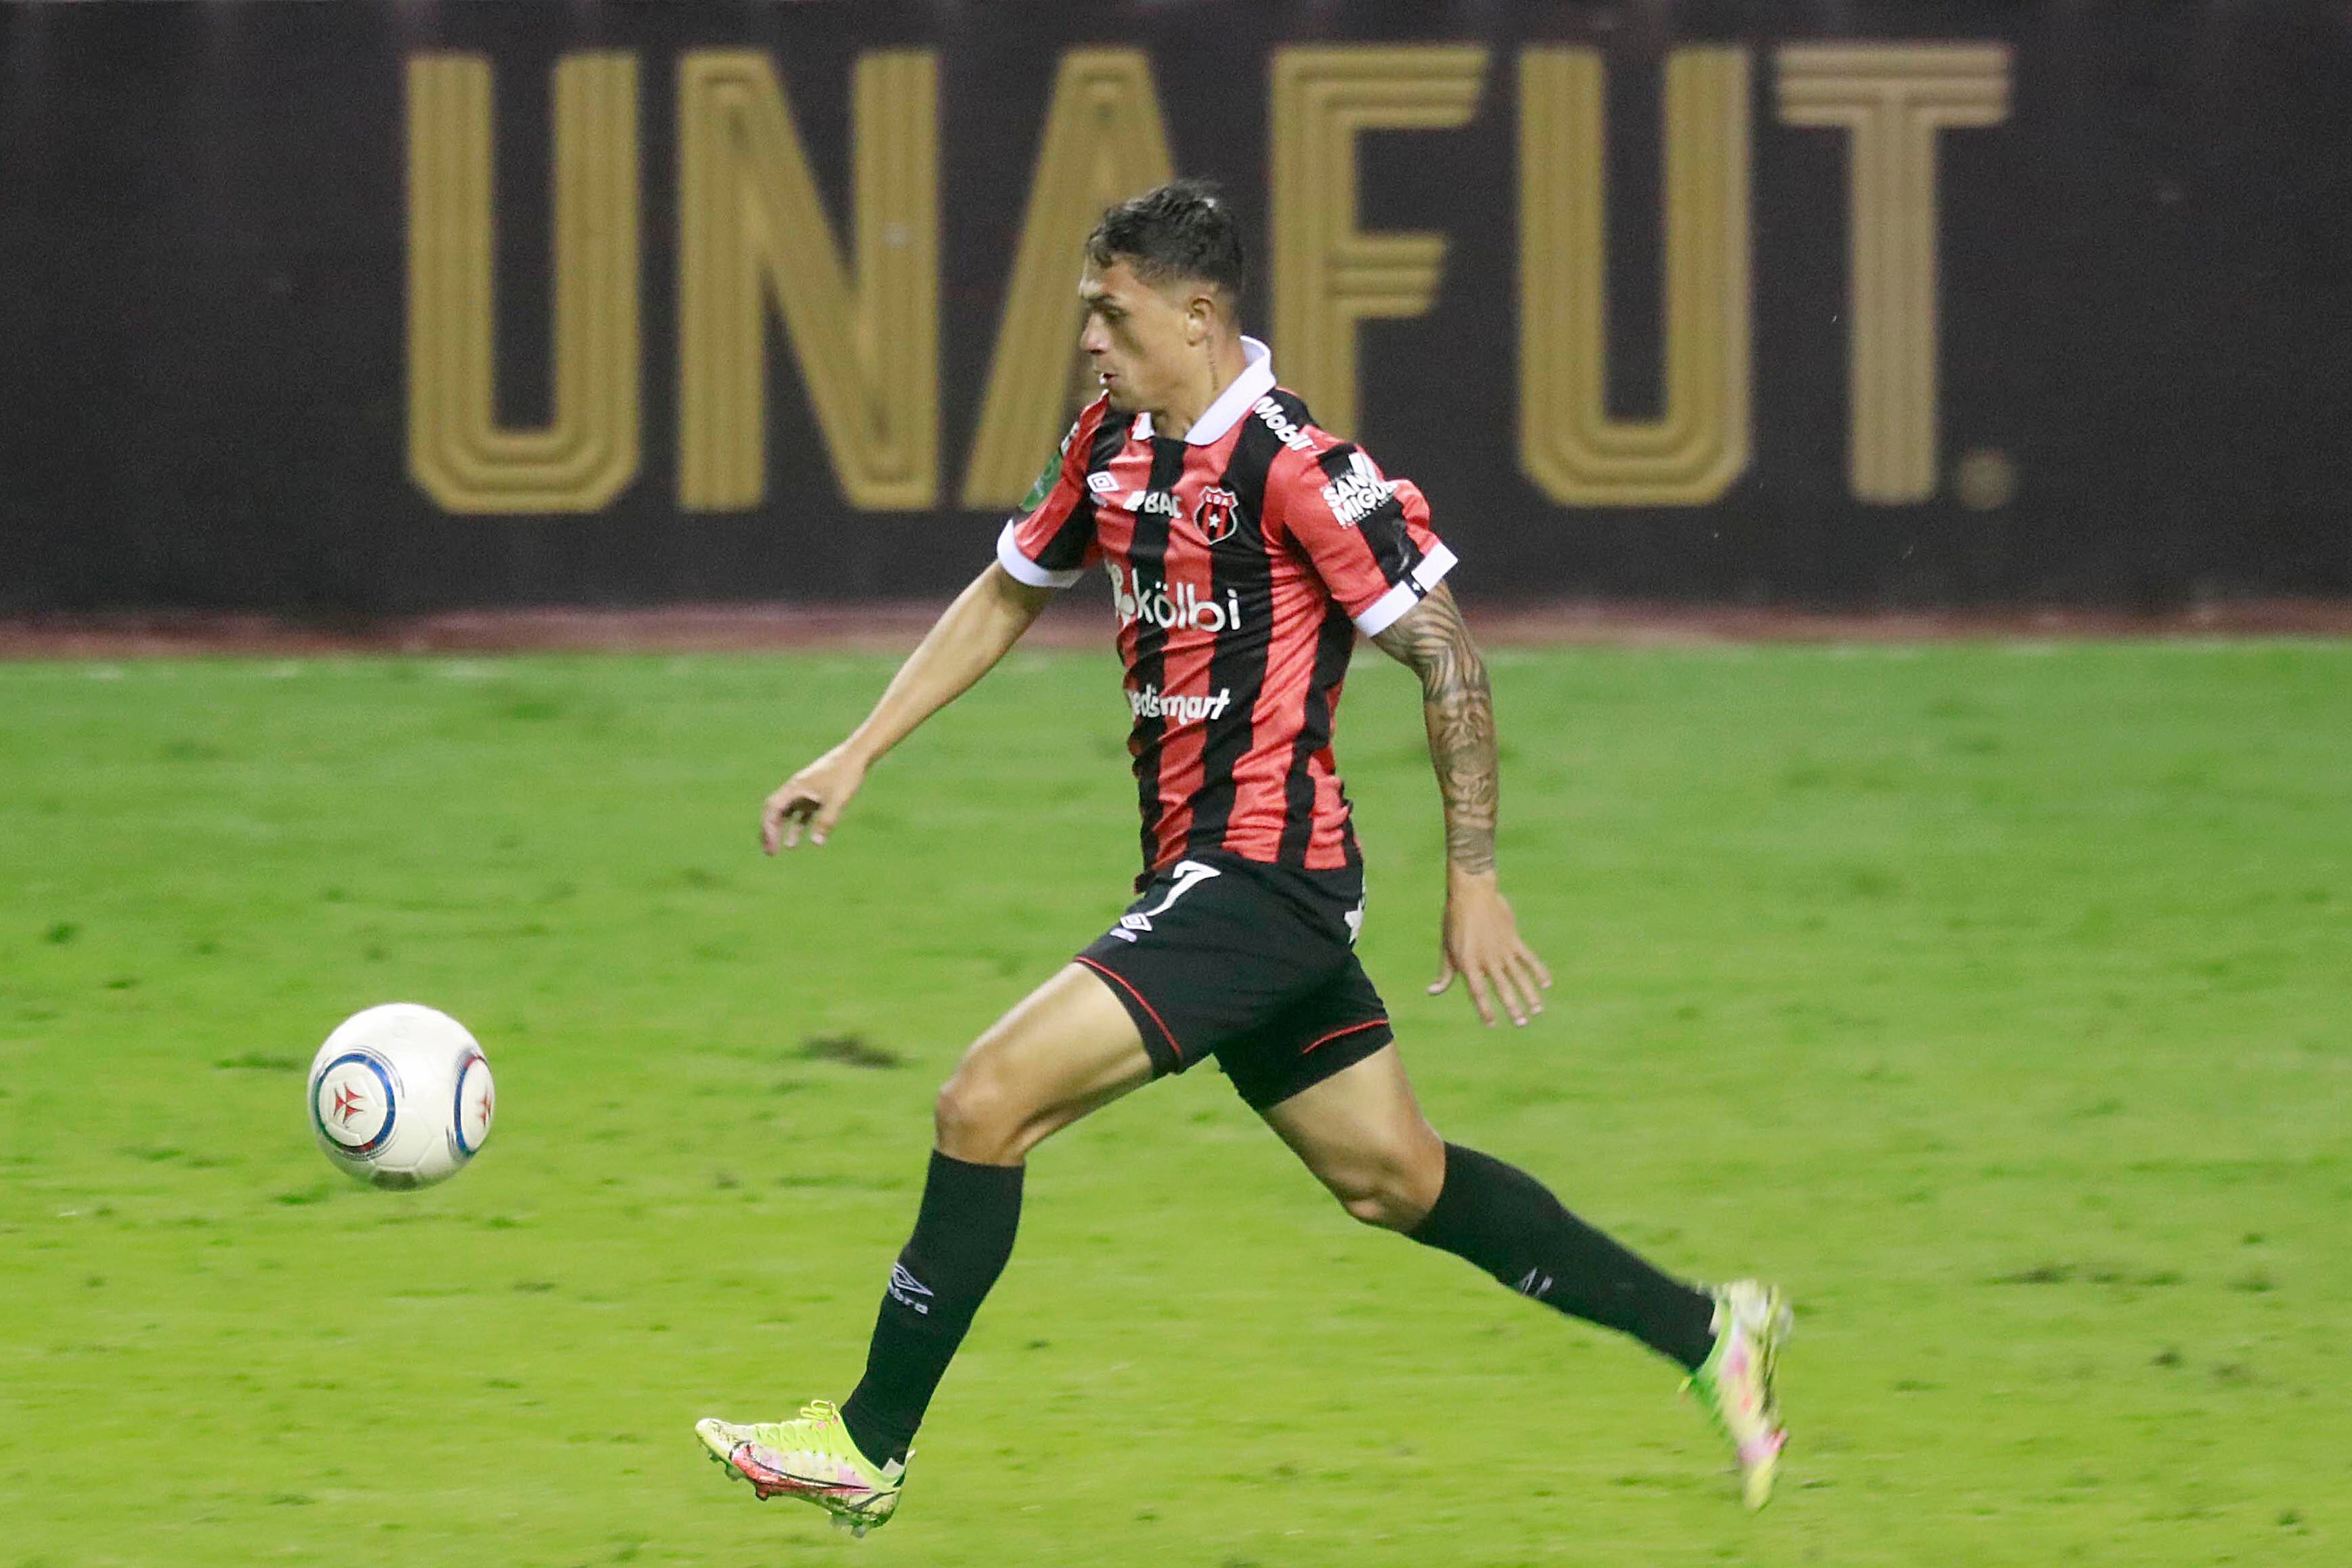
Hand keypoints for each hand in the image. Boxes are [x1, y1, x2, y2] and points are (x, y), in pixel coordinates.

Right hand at [760, 744, 868, 853]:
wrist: (857, 755)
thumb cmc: (846, 775)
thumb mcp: (837, 800)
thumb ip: (826, 821)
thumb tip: (816, 843)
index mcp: (795, 788)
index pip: (772, 810)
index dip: (769, 829)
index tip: (772, 846)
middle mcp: (795, 789)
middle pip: (774, 812)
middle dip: (769, 832)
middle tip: (770, 853)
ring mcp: (804, 792)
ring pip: (786, 813)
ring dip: (781, 830)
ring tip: (780, 850)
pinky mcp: (815, 794)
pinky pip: (801, 813)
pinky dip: (797, 826)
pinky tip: (801, 841)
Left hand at [1428, 867, 1552, 1026]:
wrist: (1471, 893)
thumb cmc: (1454, 921)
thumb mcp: (1446, 948)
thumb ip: (1445, 973)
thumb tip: (1432, 992)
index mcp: (1468, 963)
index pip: (1478, 993)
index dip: (1485, 1010)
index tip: (1492, 1024)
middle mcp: (1487, 960)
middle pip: (1502, 989)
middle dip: (1513, 1008)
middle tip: (1521, 1024)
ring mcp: (1502, 950)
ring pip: (1519, 977)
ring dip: (1529, 994)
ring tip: (1537, 1011)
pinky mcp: (1513, 939)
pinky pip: (1529, 958)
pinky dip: (1538, 971)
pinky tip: (1546, 984)